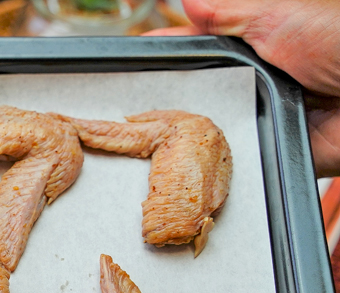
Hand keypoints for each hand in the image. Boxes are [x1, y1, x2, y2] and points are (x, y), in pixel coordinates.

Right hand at [145, 0, 339, 176]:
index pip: (198, 52)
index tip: (134, 59)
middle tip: (129, 104)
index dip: (167, 56)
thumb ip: (229, 14)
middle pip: (195, 93)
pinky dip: (211, 161)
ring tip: (145, 137)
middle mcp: (251, 86)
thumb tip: (188, 2)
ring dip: (184, 133)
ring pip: (205, 129)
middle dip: (165, 98)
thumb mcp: (280, 17)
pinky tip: (184, 161)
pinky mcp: (265, 154)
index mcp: (253, 49)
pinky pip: (228, 160)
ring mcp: (255, 121)